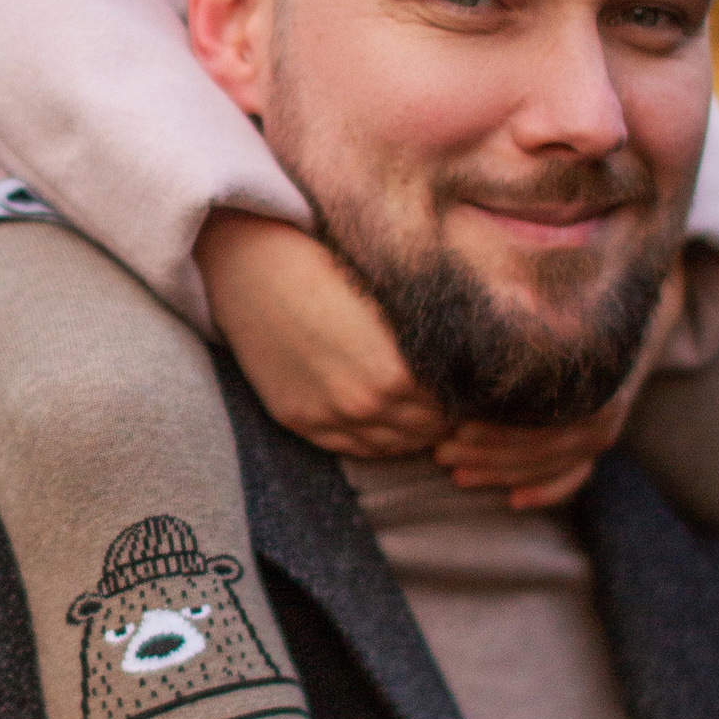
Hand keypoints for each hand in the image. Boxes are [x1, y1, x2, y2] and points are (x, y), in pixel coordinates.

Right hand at [197, 212, 451, 457]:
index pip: (451, 407)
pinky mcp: (299, 420)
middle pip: (424, 433)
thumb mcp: (390, 305)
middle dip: (438, 419)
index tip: (462, 384)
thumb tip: (459, 366)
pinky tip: (379, 421)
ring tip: (413, 412)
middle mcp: (365, 405)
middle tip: (442, 400)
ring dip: (407, 434)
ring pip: (389, 448)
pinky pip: (349, 449)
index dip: (460, 396)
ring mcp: (328, 417)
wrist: (257, 270)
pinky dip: (371, 441)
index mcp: (397, 373)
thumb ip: (423, 346)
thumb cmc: (329, 269)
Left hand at [432, 265, 688, 512]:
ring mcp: (606, 424)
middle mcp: (603, 403)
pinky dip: (549, 489)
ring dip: (505, 473)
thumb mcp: (549, 296)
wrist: (640, 302)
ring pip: (555, 463)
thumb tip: (464, 318)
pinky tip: (515, 502)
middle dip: (488, 453)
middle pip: (542, 444)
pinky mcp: (603, 434)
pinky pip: (578, 473)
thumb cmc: (576, 292)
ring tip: (458, 473)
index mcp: (588, 372)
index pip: (537, 414)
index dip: (494, 426)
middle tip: (442, 453)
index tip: (453, 425)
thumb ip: (515, 312)